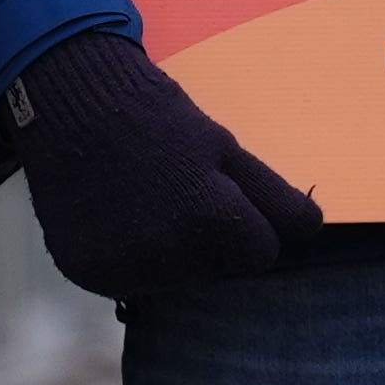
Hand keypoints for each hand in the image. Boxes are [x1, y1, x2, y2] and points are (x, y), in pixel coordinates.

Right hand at [2, 28, 325, 298]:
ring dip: (165, 251)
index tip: (219, 193)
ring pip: (173, 280)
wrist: (71, 102)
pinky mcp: (85, 274)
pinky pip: (126, 282)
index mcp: (214, 221)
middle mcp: (169, 255)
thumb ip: (274, 197)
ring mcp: (123, 269)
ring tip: (138, 200)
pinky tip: (111, 216)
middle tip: (171, 190)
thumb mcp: (226, 149)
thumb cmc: (159, 119)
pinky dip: (123, 257)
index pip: (261, 254)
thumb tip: (312, 231)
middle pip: (216, 271)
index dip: (247, 223)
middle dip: (206, 238)